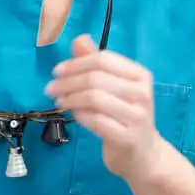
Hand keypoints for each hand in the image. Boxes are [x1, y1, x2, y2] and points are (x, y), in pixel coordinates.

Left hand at [45, 34, 165, 180]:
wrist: (143, 155)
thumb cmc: (125, 116)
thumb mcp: (114, 87)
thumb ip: (96, 63)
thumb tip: (79, 40)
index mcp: (140, 75)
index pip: (103, 59)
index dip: (76, 63)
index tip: (57, 71)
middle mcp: (142, 93)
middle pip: (96, 78)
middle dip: (67, 82)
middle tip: (50, 89)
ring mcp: (136, 116)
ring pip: (93, 98)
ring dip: (70, 98)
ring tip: (59, 102)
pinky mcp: (126, 137)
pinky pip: (95, 120)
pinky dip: (79, 115)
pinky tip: (72, 115)